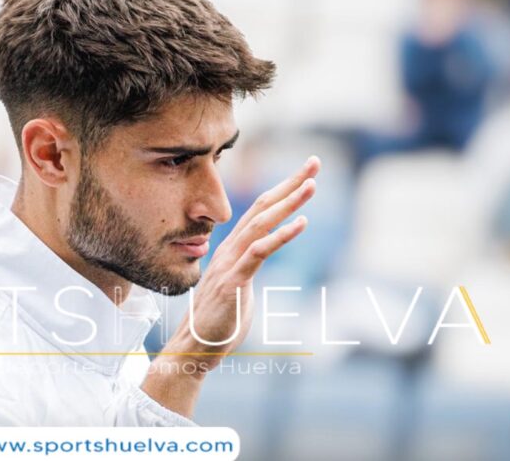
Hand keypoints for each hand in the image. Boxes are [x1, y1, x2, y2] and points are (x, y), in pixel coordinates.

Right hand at [142, 156, 318, 415]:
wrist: (194, 347)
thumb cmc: (218, 321)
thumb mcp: (237, 286)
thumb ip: (247, 268)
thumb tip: (257, 261)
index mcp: (233, 248)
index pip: (260, 211)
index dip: (282, 189)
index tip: (304, 173)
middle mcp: (231, 249)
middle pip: (263, 207)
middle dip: (290, 183)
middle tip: (315, 162)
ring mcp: (231, 263)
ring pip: (262, 224)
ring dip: (289, 203)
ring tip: (312, 185)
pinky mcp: (234, 281)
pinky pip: (260, 252)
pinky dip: (281, 236)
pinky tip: (301, 223)